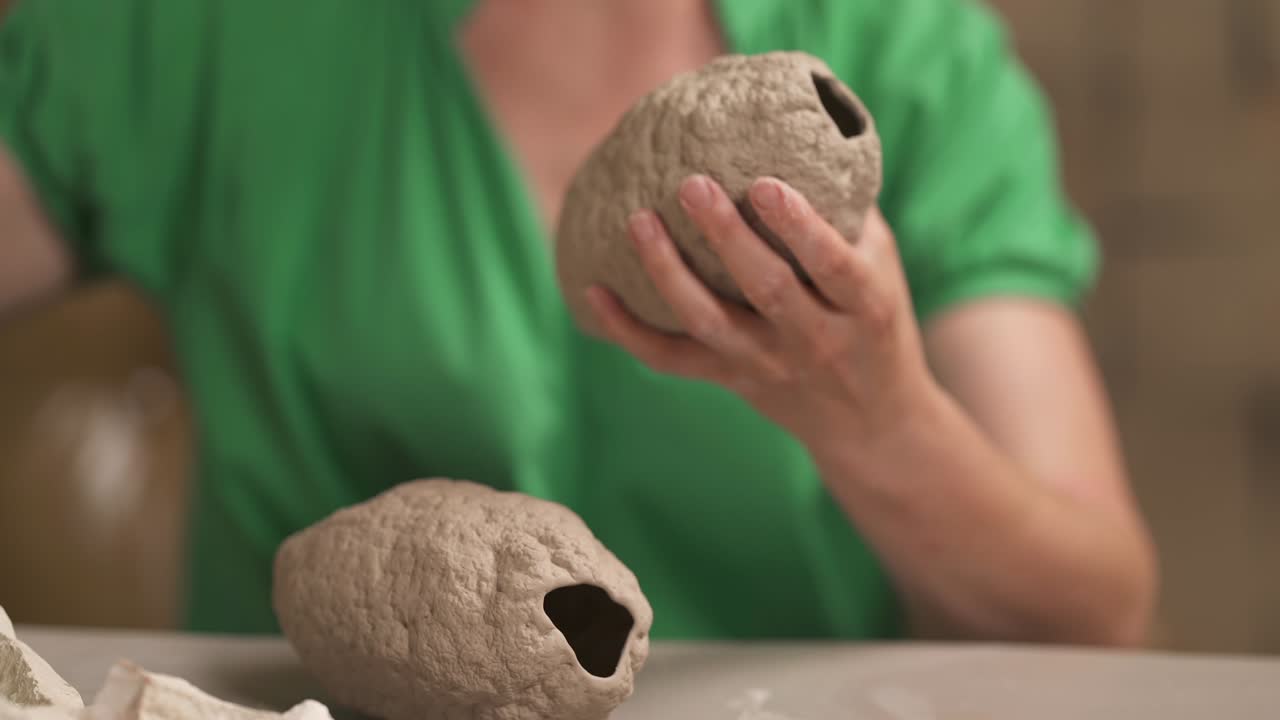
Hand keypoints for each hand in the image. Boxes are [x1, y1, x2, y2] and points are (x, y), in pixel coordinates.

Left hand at [586, 174, 939, 456]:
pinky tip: (594, 292)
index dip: (799, 227)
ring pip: (711, 323)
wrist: (872, 423)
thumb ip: (847, 211)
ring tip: (639, 221)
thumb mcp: (881, 268)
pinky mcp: (732, 380)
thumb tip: (801, 128)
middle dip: (726, 237)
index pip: (832, 266)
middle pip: (766, 290)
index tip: (767, 184)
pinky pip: (672, 359)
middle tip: (692, 185)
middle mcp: (816, 340)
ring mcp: (769, 365)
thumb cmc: (875, 324)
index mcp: (864, 306)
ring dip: (670, 273)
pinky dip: (629, 330)